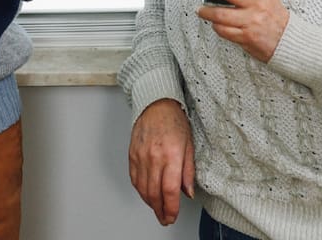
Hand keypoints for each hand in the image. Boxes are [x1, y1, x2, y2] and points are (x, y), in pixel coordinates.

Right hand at [128, 99, 194, 225]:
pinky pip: (135, 179)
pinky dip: (140, 191)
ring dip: (150, 203)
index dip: (171, 208)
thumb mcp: (189, 145)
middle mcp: (154, 157)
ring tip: (158, 209)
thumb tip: (187, 192)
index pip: (169, 190)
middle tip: (166, 218)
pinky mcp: (132, 155)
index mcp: (172, 154)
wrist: (156, 103)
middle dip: (160, 210)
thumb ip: (188, 171)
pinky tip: (147, 194)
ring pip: (143, 189)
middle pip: (154, 193)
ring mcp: (141, 156)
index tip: (173, 216)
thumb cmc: (174, 120)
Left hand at [195, 0, 288, 62]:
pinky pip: (223, 30)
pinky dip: (215, 26)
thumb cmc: (273, 14)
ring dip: (205, 11)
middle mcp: (257, 3)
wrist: (287, 39)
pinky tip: (214, 23)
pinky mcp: (246, 36)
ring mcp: (251, 21)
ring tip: (200, 10)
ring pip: (220, 14)